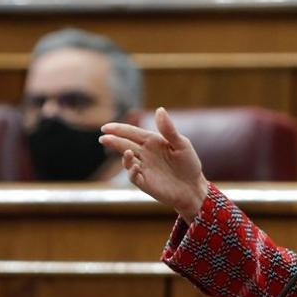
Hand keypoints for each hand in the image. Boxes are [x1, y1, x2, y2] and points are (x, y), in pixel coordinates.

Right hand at [100, 107, 208, 221]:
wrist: (193, 187)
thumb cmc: (188, 164)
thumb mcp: (182, 144)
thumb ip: (169, 129)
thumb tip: (159, 109)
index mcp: (152, 141)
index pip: (132, 133)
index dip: (118, 129)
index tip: (106, 127)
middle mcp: (144, 154)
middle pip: (125, 145)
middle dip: (113, 141)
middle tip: (103, 138)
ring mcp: (143, 168)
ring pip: (127, 160)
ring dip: (124, 156)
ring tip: (127, 152)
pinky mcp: (145, 183)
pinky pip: (134, 176)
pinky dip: (132, 172)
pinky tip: (136, 166)